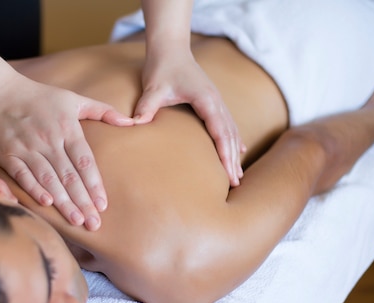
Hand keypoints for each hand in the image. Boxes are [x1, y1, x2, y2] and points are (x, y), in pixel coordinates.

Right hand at [0, 74, 133, 230]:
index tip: (103, 205)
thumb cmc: (41, 98)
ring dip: (63, 201)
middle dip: (82, 201)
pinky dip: (34, 189)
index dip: (94, 184)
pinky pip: (23, 175)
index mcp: (67, 129)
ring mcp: (28, 148)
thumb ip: (103, 111)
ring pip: (49, 179)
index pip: (84, 162)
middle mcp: (49, 140)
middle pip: (69, 176)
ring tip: (76, 220)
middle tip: (93, 223)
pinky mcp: (8, 155)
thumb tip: (130, 121)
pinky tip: (47, 203)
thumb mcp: (74, 99)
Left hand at [134, 48, 244, 185]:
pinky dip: (232, 139)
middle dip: (232, 159)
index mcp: (206, 99)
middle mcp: (216, 101)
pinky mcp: (212, 102)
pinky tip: (237, 151)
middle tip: (235, 183)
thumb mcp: (153, 87)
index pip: (219, 131)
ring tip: (237, 175)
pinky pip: (226, 124)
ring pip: (230, 131)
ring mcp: (216, 101)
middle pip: (229, 135)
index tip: (227, 171)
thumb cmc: (161, 68)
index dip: (224, 152)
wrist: (170, 48)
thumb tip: (136, 123)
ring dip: (234, 153)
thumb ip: (146, 106)